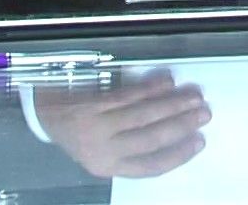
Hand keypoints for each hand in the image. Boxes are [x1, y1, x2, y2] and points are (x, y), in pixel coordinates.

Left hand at [31, 68, 209, 177]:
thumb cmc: (78, 134)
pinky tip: (168, 82)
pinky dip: (152, 87)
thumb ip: (131, 147)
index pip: (150, 165)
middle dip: (182, 125)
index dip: (178, 155)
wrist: (44, 114)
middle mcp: (103, 148)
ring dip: (173, 104)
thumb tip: (176, 133)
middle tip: (204, 114)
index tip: (199, 142)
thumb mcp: (100, 152)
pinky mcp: (94, 103)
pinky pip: (129, 95)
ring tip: (194, 97)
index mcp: (107, 166)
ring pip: (144, 114)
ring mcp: (97, 124)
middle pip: (151, 138)